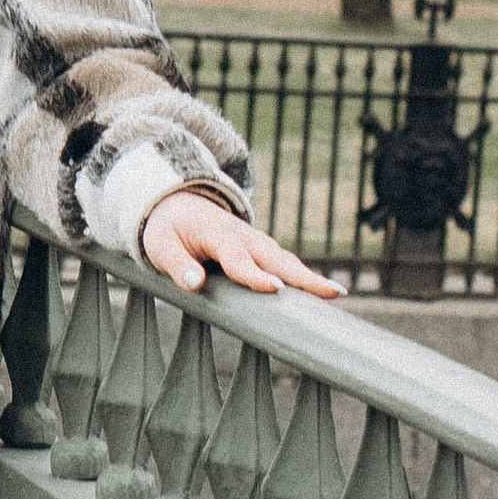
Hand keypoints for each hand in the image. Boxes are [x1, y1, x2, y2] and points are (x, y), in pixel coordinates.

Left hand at [143, 193, 344, 298]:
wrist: (179, 203)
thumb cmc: (168, 230)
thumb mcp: (161, 247)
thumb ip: (178, 265)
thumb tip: (194, 284)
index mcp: (217, 235)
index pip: (238, 259)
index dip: (255, 275)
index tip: (275, 289)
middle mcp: (243, 236)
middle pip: (275, 258)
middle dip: (303, 276)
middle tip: (330, 292)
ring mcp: (255, 241)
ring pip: (285, 260)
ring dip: (310, 277)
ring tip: (336, 294)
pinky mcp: (261, 249)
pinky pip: (284, 262)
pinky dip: (304, 276)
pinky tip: (322, 292)